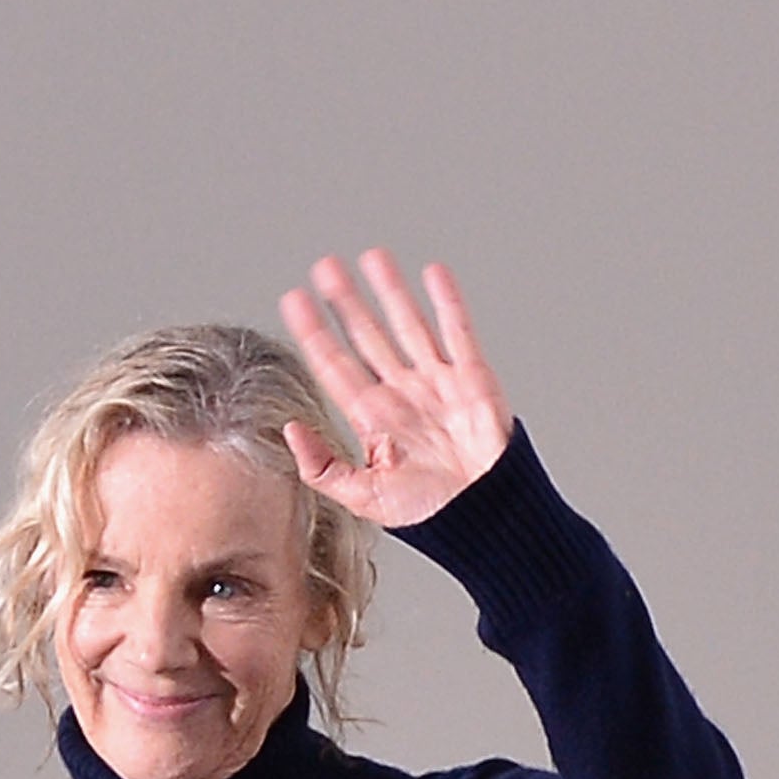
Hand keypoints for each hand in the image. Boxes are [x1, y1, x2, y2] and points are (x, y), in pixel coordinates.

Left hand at [274, 250, 516, 527]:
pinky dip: (447, 302)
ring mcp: (438, 384)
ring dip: (390, 291)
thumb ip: (324, 466)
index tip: (293, 300)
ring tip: (371, 257)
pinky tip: (432, 273)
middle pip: (368, 336)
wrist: (489, 521)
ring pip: (408, 325)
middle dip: (345, 302)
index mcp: (374, 419)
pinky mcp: (474, 380)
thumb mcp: (364, 498)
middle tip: (325, 267)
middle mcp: (403, 394)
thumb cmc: (433, 516)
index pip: (335, 364)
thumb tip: (289, 429)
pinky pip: (459, 332)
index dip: (313, 332)